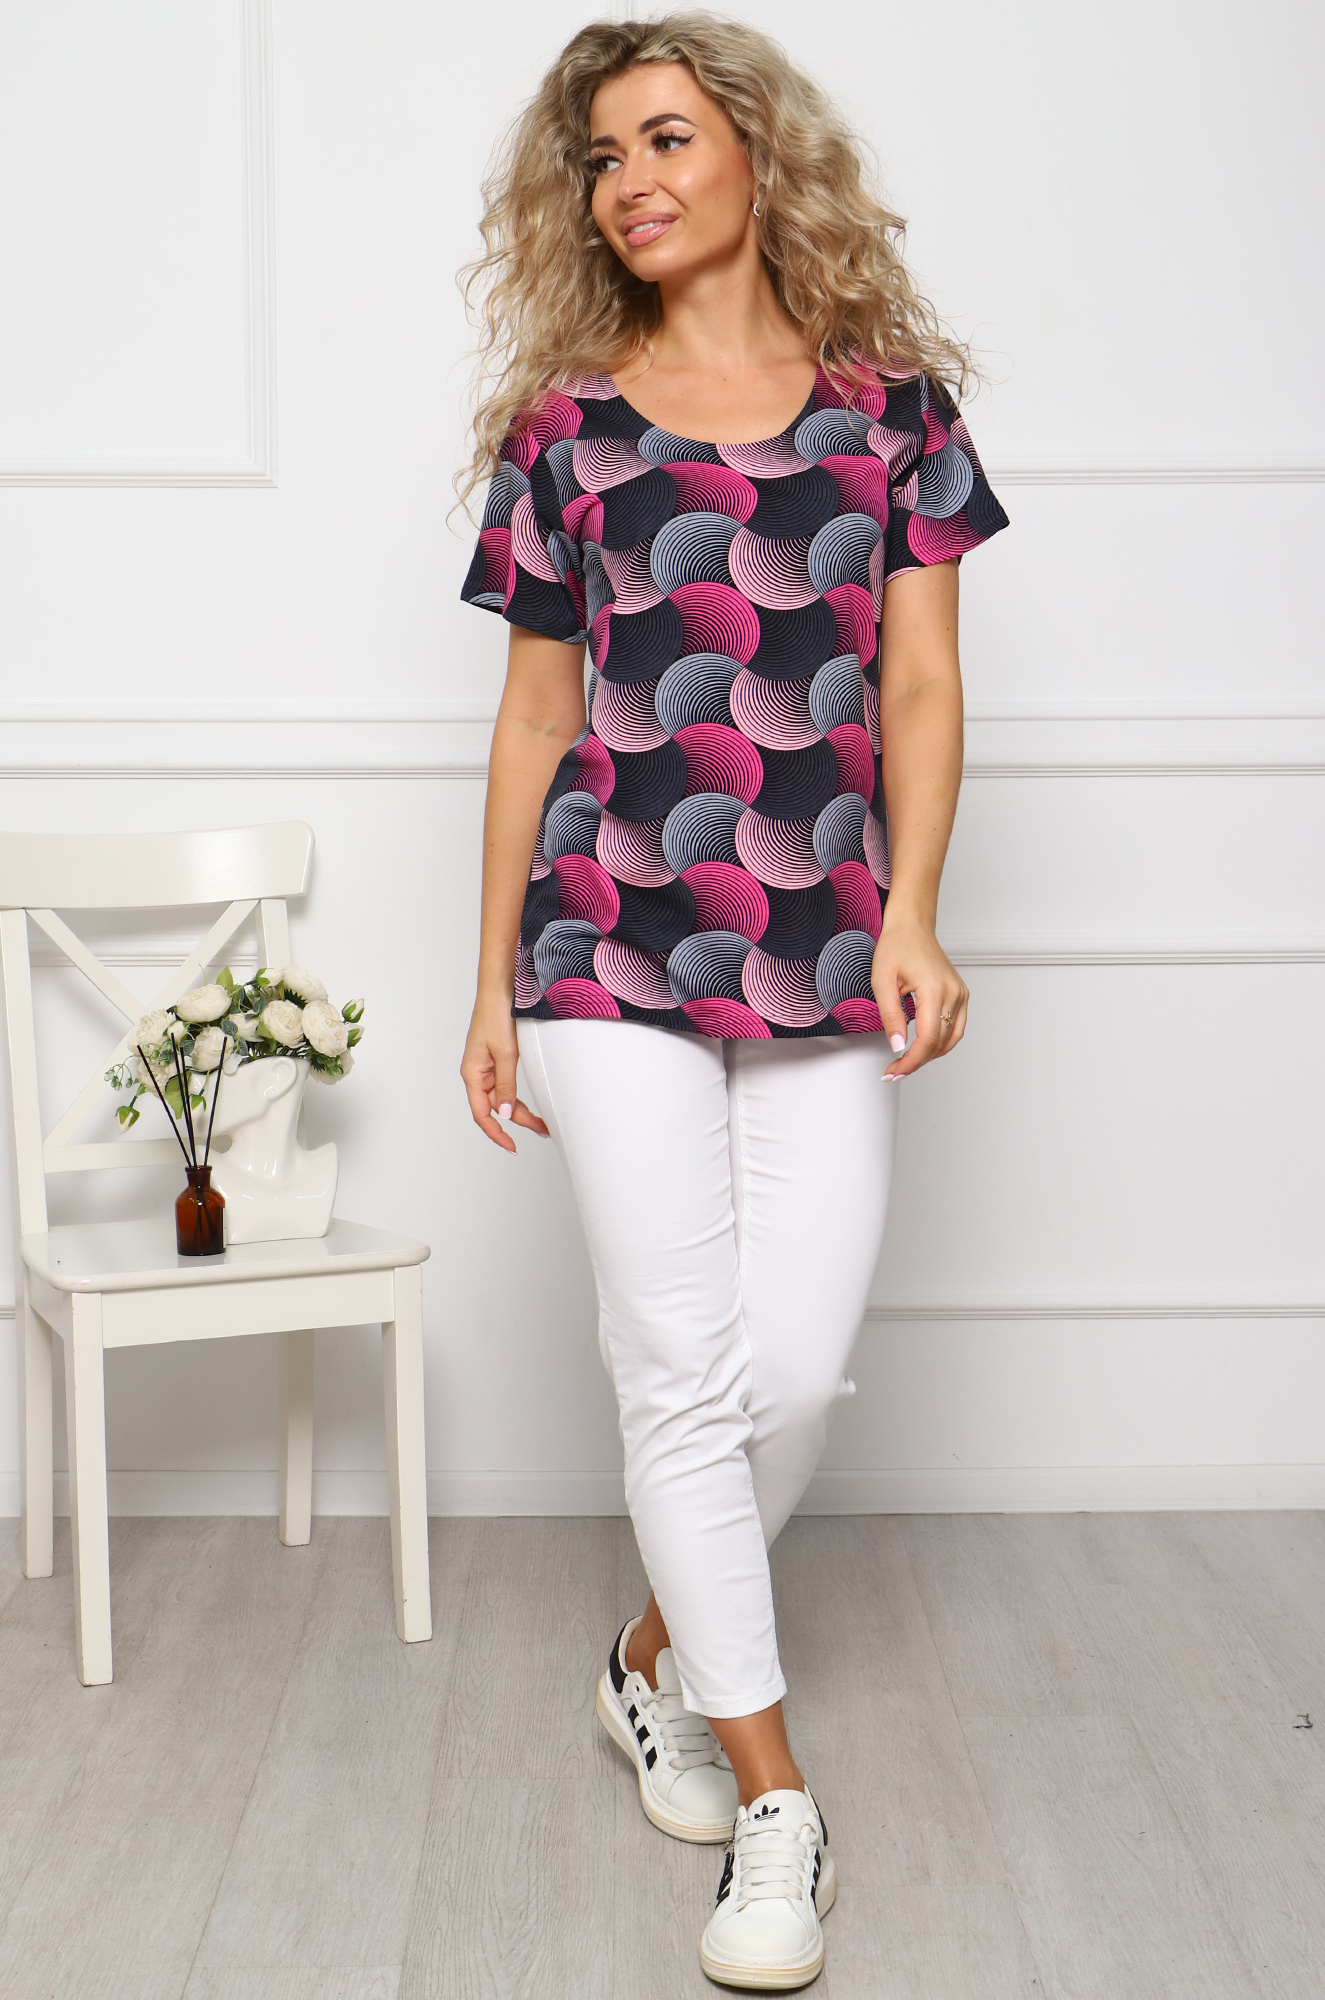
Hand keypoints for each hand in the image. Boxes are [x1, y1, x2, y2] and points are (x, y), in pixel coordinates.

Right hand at [460, 996, 548, 1151]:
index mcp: (472, 1074)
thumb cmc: (497, 1015)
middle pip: (494, 1107)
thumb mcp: (506, 1054)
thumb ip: (505, 1085)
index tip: (512, 1146)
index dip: (496, 1133)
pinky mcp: (496, 1058)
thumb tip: (503, 1113)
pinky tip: (531, 1102)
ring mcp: (486, 1066)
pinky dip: (517, 1094)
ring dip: (519, 1110)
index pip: (481, 1114)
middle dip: (517, 1121)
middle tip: (543, 1130)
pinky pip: (505, 1084)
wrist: (500, 988)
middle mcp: (477, 1073)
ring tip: (542, 1121)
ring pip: (501, 1097)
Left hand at [872, 915, 968, 1078]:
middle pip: (940, 1042)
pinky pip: (956, 1026)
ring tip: (907, 1061)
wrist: (911, 926)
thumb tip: (898, 1045)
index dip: (911, 1060)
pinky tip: (923, 1046)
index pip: (928, 1038)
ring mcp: (960, 993)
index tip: (894, 1071)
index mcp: (934, 989)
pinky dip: (941, 1041)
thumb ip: (891, 1016)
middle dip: (917, 1061)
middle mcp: (953, 992)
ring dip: (930, 1054)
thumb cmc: (896, 946)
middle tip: (894, 1070)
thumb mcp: (882, 982)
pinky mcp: (961, 994)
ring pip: (952, 1038)